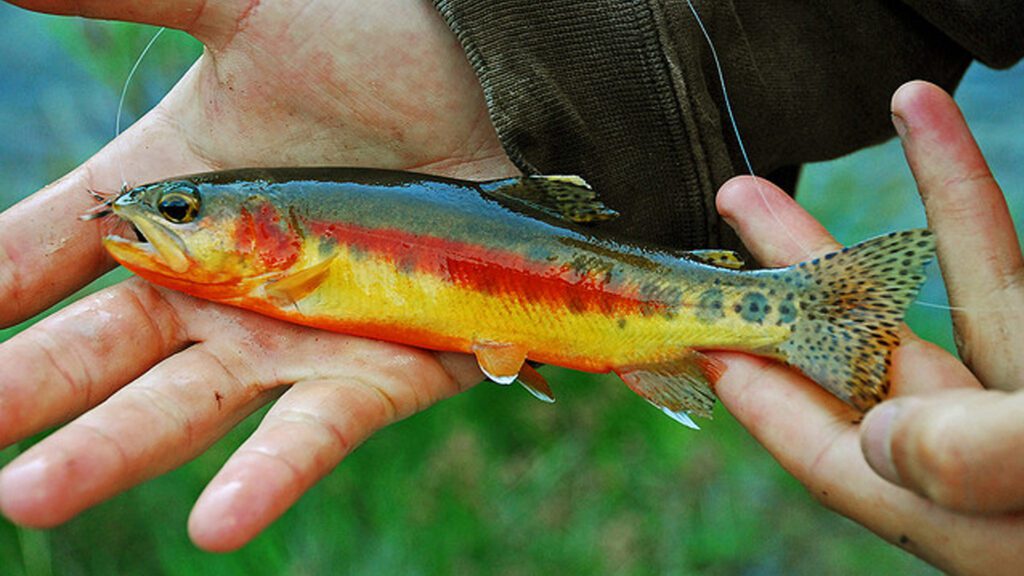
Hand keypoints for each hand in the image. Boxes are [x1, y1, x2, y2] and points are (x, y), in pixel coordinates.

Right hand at [0, 0, 513, 550]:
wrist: (514, 83)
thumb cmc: (389, 40)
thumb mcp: (248, 10)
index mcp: (187, 195)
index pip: (61, 243)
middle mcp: (233, 278)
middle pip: (108, 345)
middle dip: (31, 385)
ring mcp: (303, 332)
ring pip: (191, 405)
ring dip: (112, 452)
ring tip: (34, 497)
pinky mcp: (383, 367)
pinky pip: (319, 428)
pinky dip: (271, 474)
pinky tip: (214, 526)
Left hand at [712, 80, 1023, 573]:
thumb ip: (986, 462)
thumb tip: (872, 437)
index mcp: (978, 520)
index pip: (843, 461)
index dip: (768, 404)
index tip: (706, 341)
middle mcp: (996, 464)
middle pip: (867, 365)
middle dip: (800, 281)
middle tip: (736, 213)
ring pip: (939, 302)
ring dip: (886, 213)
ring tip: (824, 144)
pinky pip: (1013, 275)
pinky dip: (966, 205)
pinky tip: (933, 134)